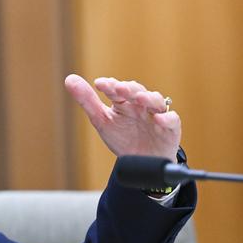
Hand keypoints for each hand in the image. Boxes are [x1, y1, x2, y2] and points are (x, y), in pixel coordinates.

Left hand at [65, 74, 180, 161]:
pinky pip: (173, 120)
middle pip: (137, 92)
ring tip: (139, 98)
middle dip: (129, 89)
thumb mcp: (102, 120)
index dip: (110, 86)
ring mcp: (156, 115)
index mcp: (124, 102)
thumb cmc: (122, 138)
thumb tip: (69, 78)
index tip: (100, 84)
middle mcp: (141, 105)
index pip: (117, 89)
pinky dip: (168, 118)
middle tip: (119, 88)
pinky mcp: (170, 129)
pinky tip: (160, 119)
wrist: (140, 163)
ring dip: (149, 98)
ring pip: (156, 102)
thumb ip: (87, 100)